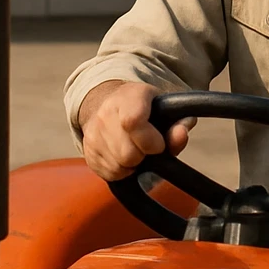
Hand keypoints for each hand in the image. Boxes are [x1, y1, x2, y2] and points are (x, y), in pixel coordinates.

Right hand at [79, 81, 193, 181]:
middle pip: (127, 153)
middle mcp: (106, 111)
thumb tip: (180, 134)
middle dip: (143, 156)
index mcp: (130, 95)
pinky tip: (123, 155)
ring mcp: (93, 130)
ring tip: (135, 149)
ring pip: (118, 165)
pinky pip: (109, 172)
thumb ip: (180, 122)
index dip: (150, 140)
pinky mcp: (87, 148)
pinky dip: (121, 170)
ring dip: (132, 164)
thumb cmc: (146, 108)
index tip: (159, 145)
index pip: (132, 121)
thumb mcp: (167, 107)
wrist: (109, 101)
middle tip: (147, 147)